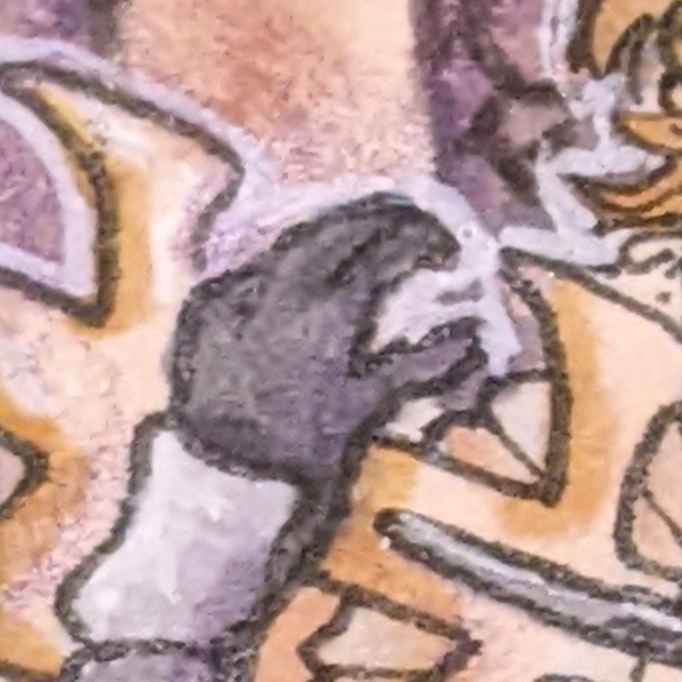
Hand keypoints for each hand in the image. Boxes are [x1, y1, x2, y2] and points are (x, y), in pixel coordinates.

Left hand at [167, 197, 484, 488]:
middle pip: (338, 233)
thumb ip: (418, 365)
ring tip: (357, 226)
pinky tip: (301, 262)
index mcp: (333, 311)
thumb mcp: (364, 404)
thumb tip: (468, 336)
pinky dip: (289, 255)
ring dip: (331, 229)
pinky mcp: (212, 301)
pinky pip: (257, 263)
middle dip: (375, 219)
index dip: (416, 242)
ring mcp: (246, 290)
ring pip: (295, 241)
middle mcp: (289, 288)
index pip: (383, 256)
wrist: (222, 466)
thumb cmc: (301, 439)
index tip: (439, 240)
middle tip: (403, 216)